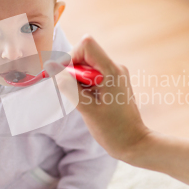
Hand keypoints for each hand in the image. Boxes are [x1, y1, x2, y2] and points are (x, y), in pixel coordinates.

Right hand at [45, 35, 149, 161]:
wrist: (134, 143)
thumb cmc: (113, 130)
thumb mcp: (87, 110)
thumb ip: (70, 87)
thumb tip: (55, 70)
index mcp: (112, 71)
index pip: (86, 45)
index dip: (71, 56)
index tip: (66, 76)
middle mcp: (115, 68)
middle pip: (85, 53)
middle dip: (73, 70)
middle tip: (75, 92)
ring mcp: (116, 74)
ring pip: (87, 65)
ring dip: (79, 79)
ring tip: (85, 100)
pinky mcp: (114, 82)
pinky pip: (93, 75)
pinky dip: (85, 85)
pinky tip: (90, 101)